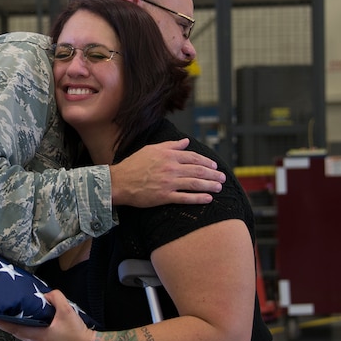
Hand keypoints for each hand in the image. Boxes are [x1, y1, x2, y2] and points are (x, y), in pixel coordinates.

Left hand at [0, 290, 94, 340]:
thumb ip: (55, 298)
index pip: (14, 329)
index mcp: (37, 336)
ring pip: (23, 334)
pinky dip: (27, 327)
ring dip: (18, 325)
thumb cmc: (76, 333)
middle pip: (16, 332)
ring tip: (15, 313)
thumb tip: (46, 294)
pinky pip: (31, 335)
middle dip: (8, 322)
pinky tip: (31, 319)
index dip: (2, 323)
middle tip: (2, 311)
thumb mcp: (66, 311)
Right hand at [110, 139, 224, 206]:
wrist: (119, 182)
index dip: (206, 162)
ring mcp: (168, 183)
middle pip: (198, 171)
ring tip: (219, 187)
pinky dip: (198, 198)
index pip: (193, 157)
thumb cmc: (133, 165)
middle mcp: (170, 168)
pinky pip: (185, 198)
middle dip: (212, 174)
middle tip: (222, 178)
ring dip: (209, 186)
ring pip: (195, 184)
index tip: (214, 166)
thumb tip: (186, 142)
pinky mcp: (164, 197)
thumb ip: (170, 145)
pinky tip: (208, 199)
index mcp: (168, 156)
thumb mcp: (151, 149)